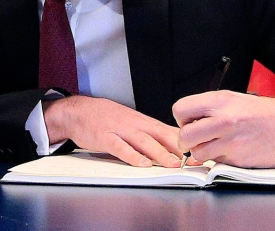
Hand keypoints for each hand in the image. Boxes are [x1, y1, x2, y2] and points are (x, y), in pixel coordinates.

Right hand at [43, 96, 182, 167]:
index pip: (165, 130)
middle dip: (175, 147)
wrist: (79, 111)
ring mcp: (119, 130)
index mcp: (140, 120)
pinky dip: (132, 156)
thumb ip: (147, 132)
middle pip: (158, 134)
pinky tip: (142, 163)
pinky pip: (120, 147)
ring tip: (171, 163)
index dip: (181, 140)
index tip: (196, 151)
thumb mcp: (129, 120)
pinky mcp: (105, 137)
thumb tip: (170, 145)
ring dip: (159, 153)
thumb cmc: (105, 117)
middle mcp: (133, 123)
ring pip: (142, 141)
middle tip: (189, 159)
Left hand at [173, 91, 274, 168]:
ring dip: (201, 151)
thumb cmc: (259, 111)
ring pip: (198, 154)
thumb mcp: (231, 98)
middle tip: (194, 139)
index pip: (180, 110)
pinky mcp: (239, 160)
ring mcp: (232, 143)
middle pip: (184, 137)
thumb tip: (186, 122)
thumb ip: (207, 108)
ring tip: (214, 144)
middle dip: (185, 140)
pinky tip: (231, 149)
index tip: (189, 122)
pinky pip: (217, 162)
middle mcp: (224, 121)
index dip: (182, 119)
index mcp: (219, 101)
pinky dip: (219, 158)